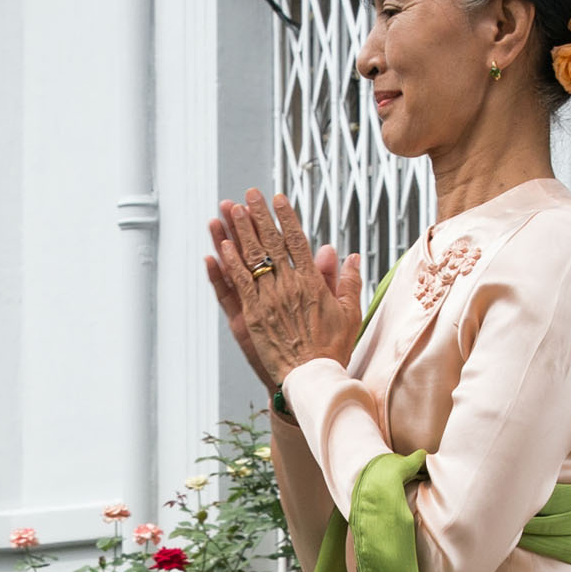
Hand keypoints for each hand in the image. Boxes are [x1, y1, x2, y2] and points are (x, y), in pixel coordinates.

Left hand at [202, 192, 363, 391]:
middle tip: (249, 194)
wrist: (312, 377)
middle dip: (259, 216)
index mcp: (312, 283)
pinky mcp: (252, 316)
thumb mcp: (349, 313)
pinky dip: (229, 264)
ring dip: (240, 232)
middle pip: (271, 243)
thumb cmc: (332, 348)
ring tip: (231, 210)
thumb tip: (349, 255)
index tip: (278, 199)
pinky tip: (221, 246)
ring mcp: (268, 300)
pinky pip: (238, 284)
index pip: (297, 241)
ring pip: (252, 259)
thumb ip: (347, 282)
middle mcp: (289, 286)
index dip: (286, 218)